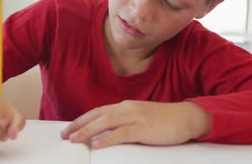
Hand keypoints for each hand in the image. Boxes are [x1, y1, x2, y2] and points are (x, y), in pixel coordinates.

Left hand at [61, 100, 210, 148]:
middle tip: (64, 135)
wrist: (187, 117)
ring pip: (105, 122)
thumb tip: (107, 134)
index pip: (98, 111)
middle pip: (97, 115)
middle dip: (78, 125)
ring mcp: (136, 117)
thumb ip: (125, 123)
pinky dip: (107, 138)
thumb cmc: (164, 120)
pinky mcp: (144, 128)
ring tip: (74, 139)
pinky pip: (122, 133)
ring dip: (87, 131)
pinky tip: (97, 144)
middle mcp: (127, 108)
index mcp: (126, 106)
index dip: (82, 120)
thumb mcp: (141, 118)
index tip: (69, 129)